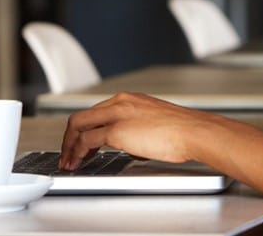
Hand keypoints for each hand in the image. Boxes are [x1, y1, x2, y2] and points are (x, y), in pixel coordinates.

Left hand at [58, 92, 206, 169]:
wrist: (195, 132)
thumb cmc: (184, 131)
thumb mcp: (156, 124)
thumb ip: (139, 131)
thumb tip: (133, 146)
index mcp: (130, 99)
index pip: (97, 112)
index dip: (84, 129)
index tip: (81, 142)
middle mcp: (121, 102)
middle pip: (82, 117)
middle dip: (70, 138)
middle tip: (68, 154)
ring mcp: (117, 115)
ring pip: (79, 126)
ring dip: (69, 146)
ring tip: (69, 162)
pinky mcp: (117, 131)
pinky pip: (86, 141)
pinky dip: (77, 152)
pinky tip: (77, 163)